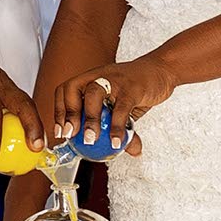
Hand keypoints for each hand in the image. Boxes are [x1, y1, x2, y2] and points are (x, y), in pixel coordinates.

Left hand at [53, 55, 177, 156]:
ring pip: (94, 95)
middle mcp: (99, 76)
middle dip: (69, 113)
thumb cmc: (136, 87)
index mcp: (91, 78)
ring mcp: (114, 80)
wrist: (160, 70)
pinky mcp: (132, 88)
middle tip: (71, 135)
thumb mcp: (122, 105)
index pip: (66, 89)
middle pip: (74, 89)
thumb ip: (118, 126)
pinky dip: (116, 127)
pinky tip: (116, 142)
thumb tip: (118, 150)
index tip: (60, 132)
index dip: (59, 110)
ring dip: (90, 119)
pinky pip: (121, 108)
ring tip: (90, 140)